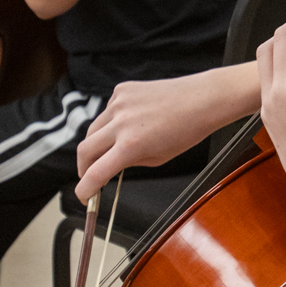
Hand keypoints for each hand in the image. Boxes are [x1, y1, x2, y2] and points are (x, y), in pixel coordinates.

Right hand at [75, 67, 251, 200]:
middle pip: (84, 150)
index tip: (85, 196)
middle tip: (90, 176)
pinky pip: (107, 111)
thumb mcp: (159, 158)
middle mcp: (121, 123)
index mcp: (131, 145)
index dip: (85, 189)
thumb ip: (130, 163)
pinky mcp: (122, 90)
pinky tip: (127, 124)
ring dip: (96, 144)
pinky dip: (111, 122)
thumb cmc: (187, 130)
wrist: (202, 99)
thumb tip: (110, 166)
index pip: (96, 173)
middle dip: (83, 167)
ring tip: (111, 149)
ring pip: (93, 129)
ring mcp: (119, 103)